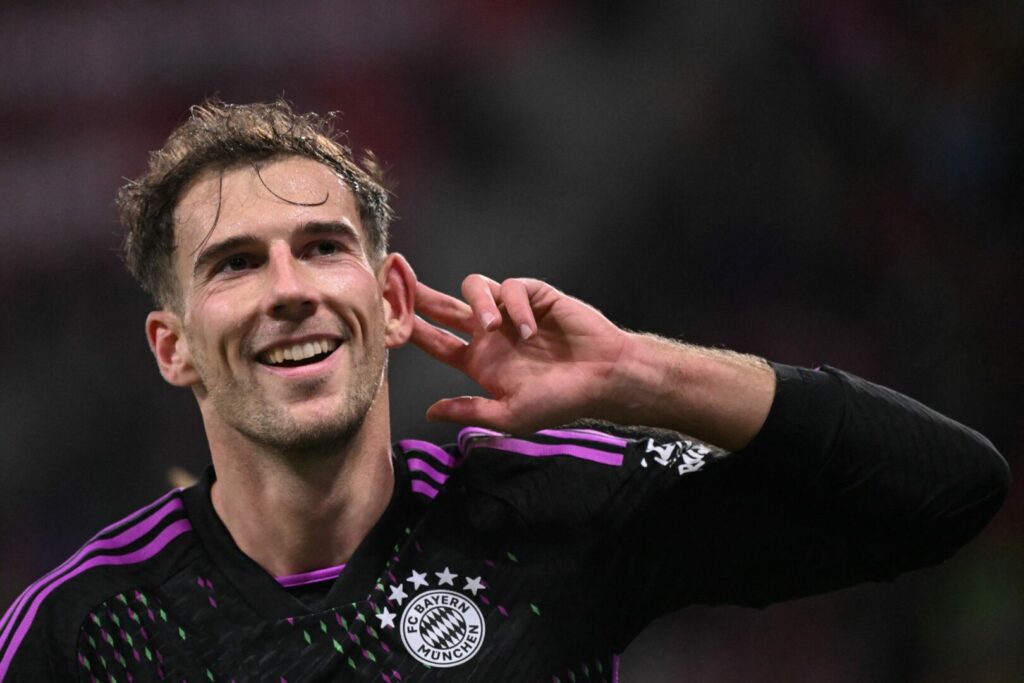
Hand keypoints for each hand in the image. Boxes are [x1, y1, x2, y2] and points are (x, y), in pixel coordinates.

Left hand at [409, 275, 630, 432]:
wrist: (604, 377)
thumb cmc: (561, 402)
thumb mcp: (510, 415)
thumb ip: (470, 410)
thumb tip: (429, 412)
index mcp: (480, 362)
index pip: (436, 342)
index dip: (412, 330)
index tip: (387, 318)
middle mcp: (491, 334)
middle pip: (444, 306)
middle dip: (421, 293)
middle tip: (398, 276)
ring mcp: (511, 313)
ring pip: (474, 289)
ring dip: (478, 303)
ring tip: (493, 326)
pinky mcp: (534, 296)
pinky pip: (511, 286)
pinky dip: (515, 304)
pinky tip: (531, 327)